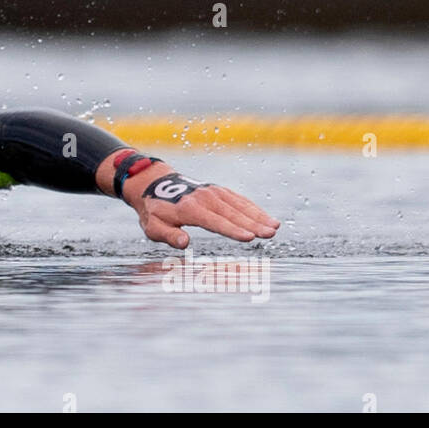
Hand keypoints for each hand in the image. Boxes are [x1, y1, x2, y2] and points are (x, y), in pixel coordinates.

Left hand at [103, 155, 280, 248]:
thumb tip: (185, 243)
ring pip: (239, 205)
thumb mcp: (153, 227)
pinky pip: (239, 200)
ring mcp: (213, 192)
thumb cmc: (155, 211)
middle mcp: (204, 198)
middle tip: (270, 234)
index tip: (249, 238)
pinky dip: (254, 208)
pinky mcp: (218, 191)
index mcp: (188, 208)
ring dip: (258, 216)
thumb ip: (168, 235)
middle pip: (231, 213)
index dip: (232, 230)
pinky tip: (267, 218)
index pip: (214, 221)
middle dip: (252, 224)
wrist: (155, 184)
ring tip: (275, 227)